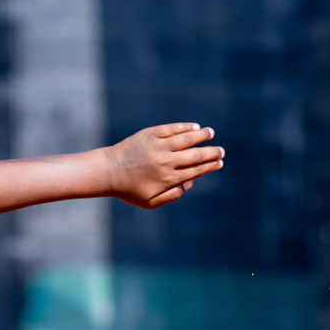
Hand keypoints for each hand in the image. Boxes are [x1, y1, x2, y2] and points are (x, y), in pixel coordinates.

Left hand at [103, 124, 223, 208]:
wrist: (108, 172)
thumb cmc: (129, 190)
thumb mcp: (150, 202)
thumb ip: (172, 196)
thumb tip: (190, 183)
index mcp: (168, 179)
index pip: (196, 170)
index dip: (210, 166)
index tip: (219, 163)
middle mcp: (166, 161)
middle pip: (196, 155)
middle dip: (212, 153)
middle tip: (221, 151)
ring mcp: (158, 146)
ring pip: (187, 138)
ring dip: (202, 135)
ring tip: (210, 133)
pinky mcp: (150, 134)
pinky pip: (172, 129)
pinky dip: (185, 127)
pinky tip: (194, 127)